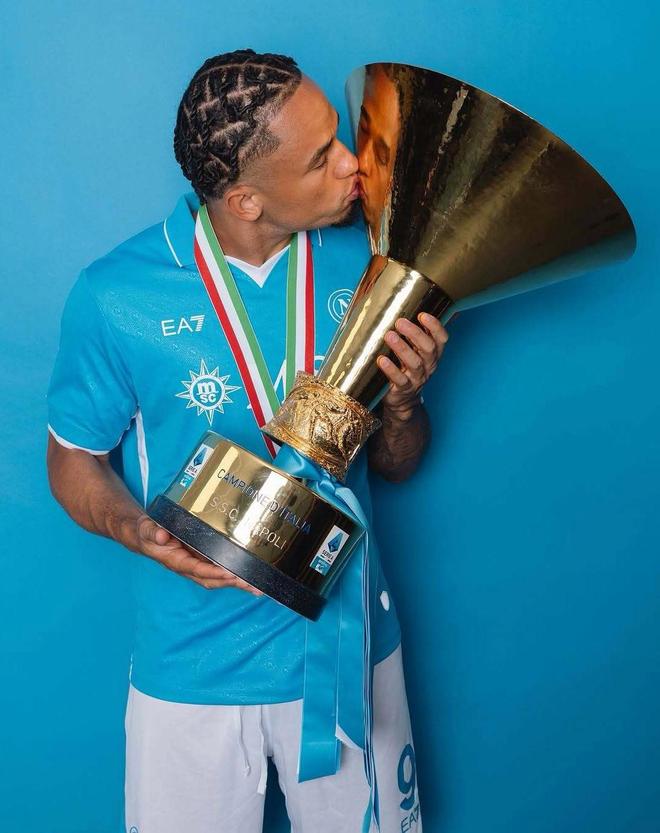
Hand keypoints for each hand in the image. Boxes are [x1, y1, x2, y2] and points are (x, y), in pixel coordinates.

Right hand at [136, 514, 263, 594]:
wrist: (147, 536)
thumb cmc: (148, 533)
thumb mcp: (147, 529)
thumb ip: (152, 532)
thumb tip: (161, 536)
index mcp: (177, 561)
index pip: (197, 569)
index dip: (214, 573)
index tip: (230, 574)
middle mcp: (189, 566)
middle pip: (213, 580)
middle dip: (232, 583)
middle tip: (252, 585)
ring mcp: (198, 564)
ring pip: (219, 578)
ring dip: (238, 583)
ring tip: (258, 587)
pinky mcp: (203, 559)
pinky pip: (220, 569)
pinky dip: (235, 575)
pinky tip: (250, 578)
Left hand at [378, 312, 447, 417]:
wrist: (402, 400)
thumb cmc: (406, 368)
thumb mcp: (414, 351)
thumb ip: (414, 334)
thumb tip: (407, 304)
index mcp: (433, 354)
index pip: (441, 339)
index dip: (435, 327)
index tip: (423, 315)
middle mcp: (428, 365)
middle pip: (428, 348)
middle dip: (415, 334)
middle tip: (400, 322)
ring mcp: (417, 379)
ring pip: (415, 363)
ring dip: (402, 348)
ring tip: (390, 336)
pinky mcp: (403, 389)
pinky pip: (400, 380)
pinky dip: (391, 370)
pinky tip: (381, 360)